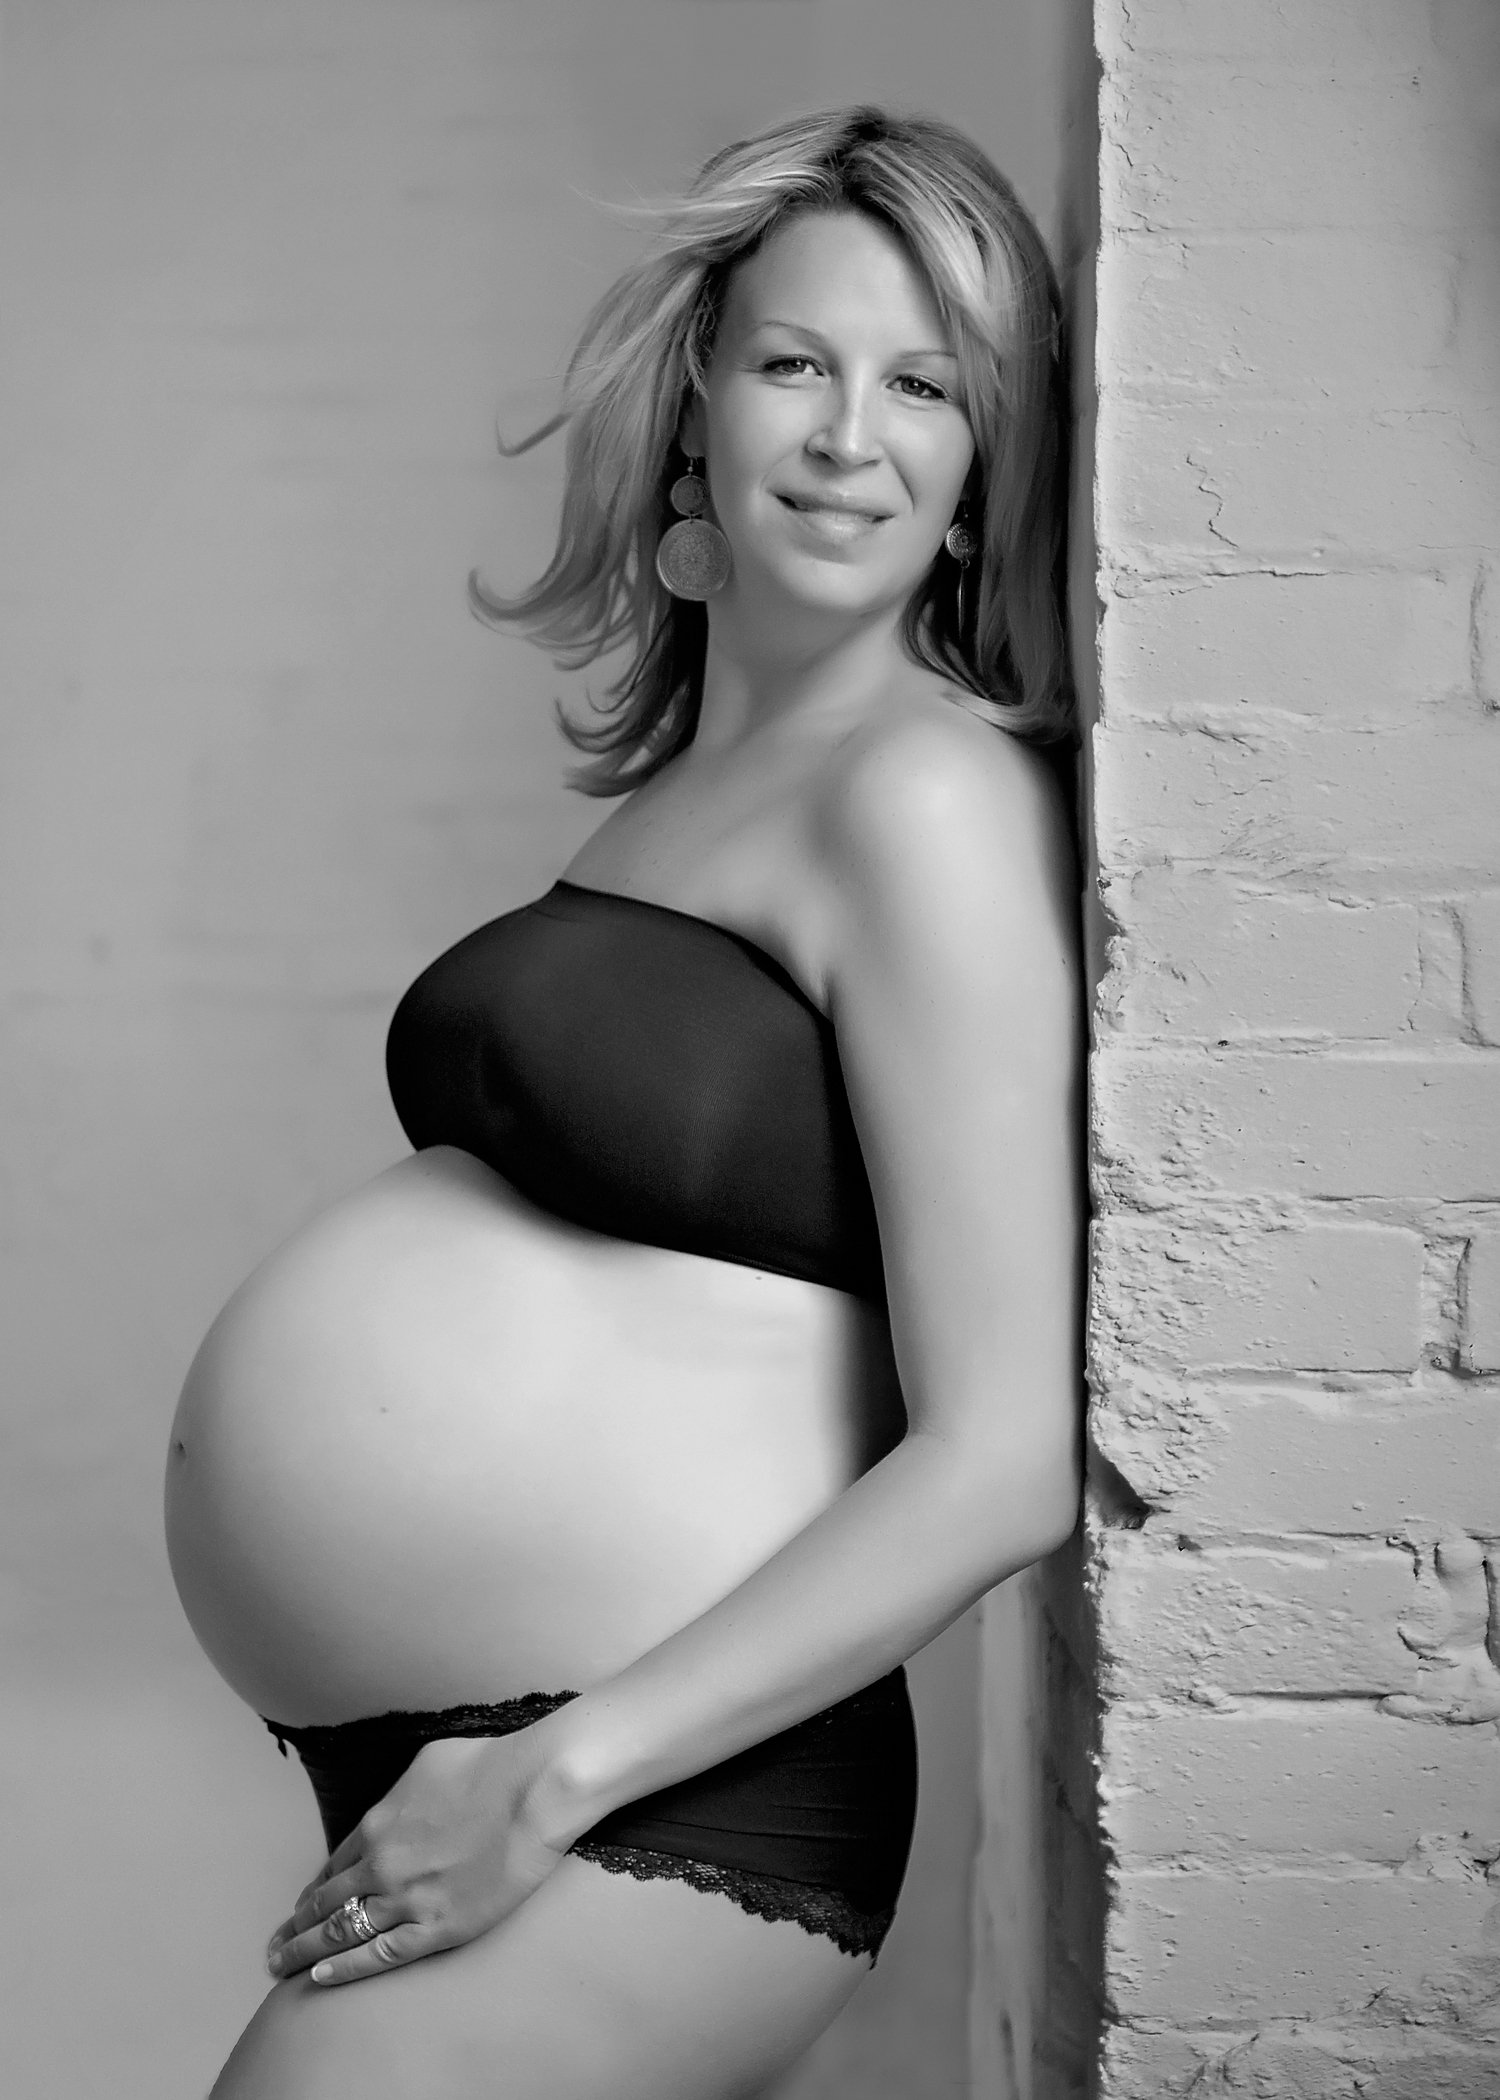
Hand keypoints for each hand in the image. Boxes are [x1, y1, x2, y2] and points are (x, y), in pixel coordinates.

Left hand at [264, 1729, 569, 1986]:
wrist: (532, 1789)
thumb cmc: (490, 1766)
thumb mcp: (426, 1763)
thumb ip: (400, 1794)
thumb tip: (396, 1806)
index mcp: (377, 1824)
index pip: (331, 1869)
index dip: (311, 1893)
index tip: (299, 1910)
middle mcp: (382, 1864)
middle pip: (325, 1904)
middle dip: (295, 1929)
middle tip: (274, 1949)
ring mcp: (408, 1898)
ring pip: (342, 1933)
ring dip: (305, 1953)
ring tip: (283, 1968)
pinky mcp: (439, 1927)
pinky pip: (381, 1956)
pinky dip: (346, 1969)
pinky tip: (320, 1978)